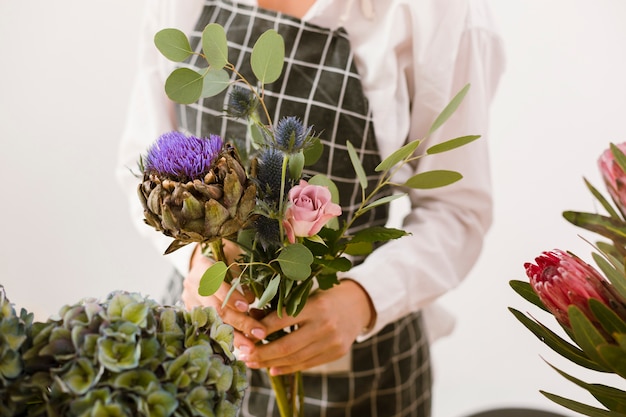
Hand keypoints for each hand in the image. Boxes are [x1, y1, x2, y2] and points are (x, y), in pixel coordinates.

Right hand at [181, 243, 266, 348]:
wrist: (211, 262)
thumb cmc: (230, 258)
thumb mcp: (238, 262)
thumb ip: (245, 278)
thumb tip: (251, 302)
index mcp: (202, 266)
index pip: (215, 283)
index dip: (230, 296)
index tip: (247, 306)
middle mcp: (192, 284)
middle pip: (215, 307)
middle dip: (239, 322)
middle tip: (260, 332)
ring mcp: (190, 300)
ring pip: (213, 322)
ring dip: (235, 336)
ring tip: (252, 347)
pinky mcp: (193, 314)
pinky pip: (211, 329)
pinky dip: (227, 339)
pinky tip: (242, 348)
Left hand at [237, 279, 375, 374]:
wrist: (359, 304)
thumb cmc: (326, 296)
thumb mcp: (306, 294)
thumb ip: (283, 307)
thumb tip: (252, 318)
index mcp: (315, 305)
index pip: (282, 320)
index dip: (261, 330)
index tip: (244, 335)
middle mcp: (325, 325)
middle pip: (287, 345)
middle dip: (262, 353)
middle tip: (243, 355)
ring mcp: (332, 341)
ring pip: (295, 358)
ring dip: (270, 363)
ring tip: (254, 363)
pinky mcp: (336, 353)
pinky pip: (307, 364)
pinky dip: (288, 368)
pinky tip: (272, 369)